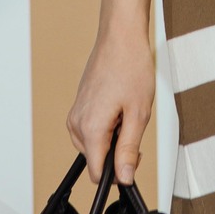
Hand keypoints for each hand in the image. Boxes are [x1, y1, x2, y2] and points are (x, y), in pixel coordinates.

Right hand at [66, 18, 156, 185]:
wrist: (120, 35)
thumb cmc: (130, 66)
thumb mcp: (138, 113)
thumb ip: (129, 150)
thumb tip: (124, 178)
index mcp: (90, 128)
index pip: (97, 173)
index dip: (118, 174)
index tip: (133, 160)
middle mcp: (77, 123)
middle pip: (96, 159)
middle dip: (117, 153)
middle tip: (135, 127)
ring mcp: (76, 113)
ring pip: (94, 145)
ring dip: (112, 138)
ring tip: (127, 111)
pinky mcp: (79, 105)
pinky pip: (91, 129)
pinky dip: (106, 125)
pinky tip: (119, 105)